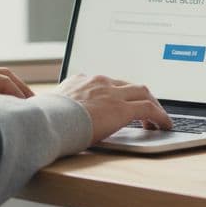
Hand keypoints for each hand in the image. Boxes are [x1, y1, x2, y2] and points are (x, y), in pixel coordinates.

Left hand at [0, 63, 34, 110]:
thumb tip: (1, 101)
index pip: (0, 79)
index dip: (17, 93)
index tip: (29, 107)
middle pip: (2, 73)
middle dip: (20, 87)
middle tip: (35, 103)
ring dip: (12, 86)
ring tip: (24, 101)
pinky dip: (0, 88)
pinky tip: (5, 100)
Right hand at [56, 74, 171, 141]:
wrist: (45, 123)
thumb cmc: (41, 121)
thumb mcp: (48, 110)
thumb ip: (58, 111)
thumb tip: (52, 122)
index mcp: (80, 81)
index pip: (106, 83)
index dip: (117, 93)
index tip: (120, 102)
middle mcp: (98, 82)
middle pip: (128, 84)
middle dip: (139, 96)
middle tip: (146, 110)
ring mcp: (111, 93)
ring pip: (142, 92)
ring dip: (153, 105)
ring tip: (158, 119)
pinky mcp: (122, 108)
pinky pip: (149, 109)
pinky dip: (160, 116)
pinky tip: (164, 126)